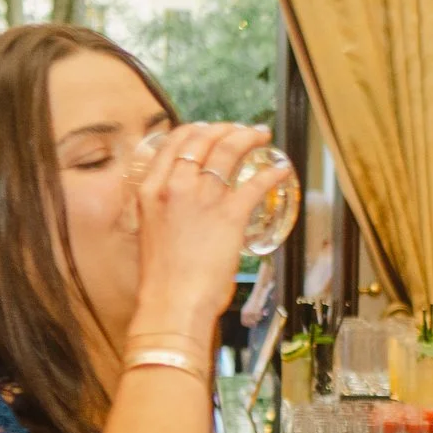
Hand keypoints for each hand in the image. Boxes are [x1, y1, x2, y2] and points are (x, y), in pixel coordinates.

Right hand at [130, 122, 274, 329]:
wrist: (171, 303)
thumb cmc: (162, 277)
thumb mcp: (151, 231)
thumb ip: (165, 210)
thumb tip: (183, 205)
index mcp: (150, 190)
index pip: (174, 144)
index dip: (196, 130)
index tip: (209, 128)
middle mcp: (174, 186)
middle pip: (202, 140)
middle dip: (226, 129)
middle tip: (241, 130)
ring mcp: (202, 199)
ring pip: (228, 152)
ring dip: (248, 139)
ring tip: (261, 137)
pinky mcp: (230, 216)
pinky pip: (255, 184)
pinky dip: (272, 172)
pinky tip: (281, 169)